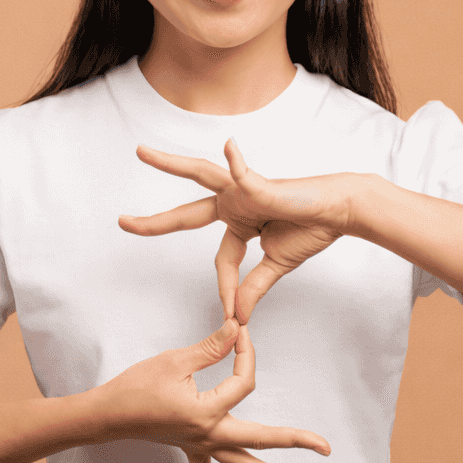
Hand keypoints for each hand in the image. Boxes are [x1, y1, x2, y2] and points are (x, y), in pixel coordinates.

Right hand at [96, 317, 330, 462]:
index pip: (242, 382)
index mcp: (206, 412)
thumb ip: (211, 347)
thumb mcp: (175, 360)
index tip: (240, 333)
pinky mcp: (188, 450)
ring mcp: (199, 447)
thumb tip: (237, 328)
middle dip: (294, 441)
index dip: (246, 354)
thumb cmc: (137, 385)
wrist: (107, 414)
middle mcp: (207, 435)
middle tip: (325, 447)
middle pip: (260, 439)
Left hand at [119, 139, 355, 321]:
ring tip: (142, 153)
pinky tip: (228, 146)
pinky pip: (243, 171)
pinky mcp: (259, 183)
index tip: (234, 316)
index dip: (227, 288)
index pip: (223, 260)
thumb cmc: (311, 230)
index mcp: (239, 223)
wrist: (339, 212)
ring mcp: (243, 190)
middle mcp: (234, 204)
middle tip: (122, 224)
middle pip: (186, 214)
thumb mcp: (276, 266)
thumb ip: (252, 287)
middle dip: (155, 223)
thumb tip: (238, 315)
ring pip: (198, 175)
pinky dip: (235, 161)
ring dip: (170, 164)